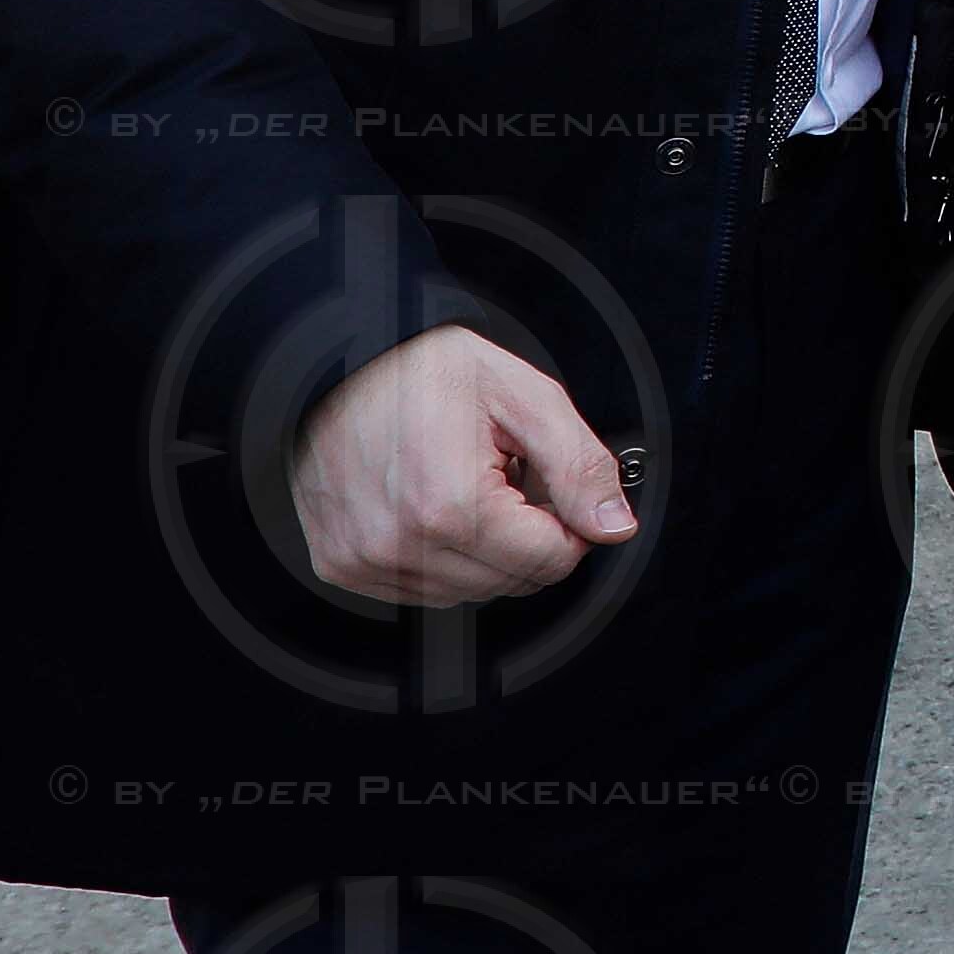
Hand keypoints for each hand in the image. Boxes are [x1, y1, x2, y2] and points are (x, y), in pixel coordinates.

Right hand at [287, 326, 634, 605]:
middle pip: (512, 581)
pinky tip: (431, 504)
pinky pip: (421, 589)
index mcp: (447, 505)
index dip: (569, 521)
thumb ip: (580, 467)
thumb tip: (613, 527)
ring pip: (469, 591)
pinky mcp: (341, 566)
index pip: (551, 560)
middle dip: (526, 533)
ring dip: (484, 547)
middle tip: (505, 474)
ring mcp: (363, 561)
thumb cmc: (425, 370)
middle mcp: (398, 545)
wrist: (340, 362)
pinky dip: (441, 555)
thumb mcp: (525, 397)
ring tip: (463, 483)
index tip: (549, 482)